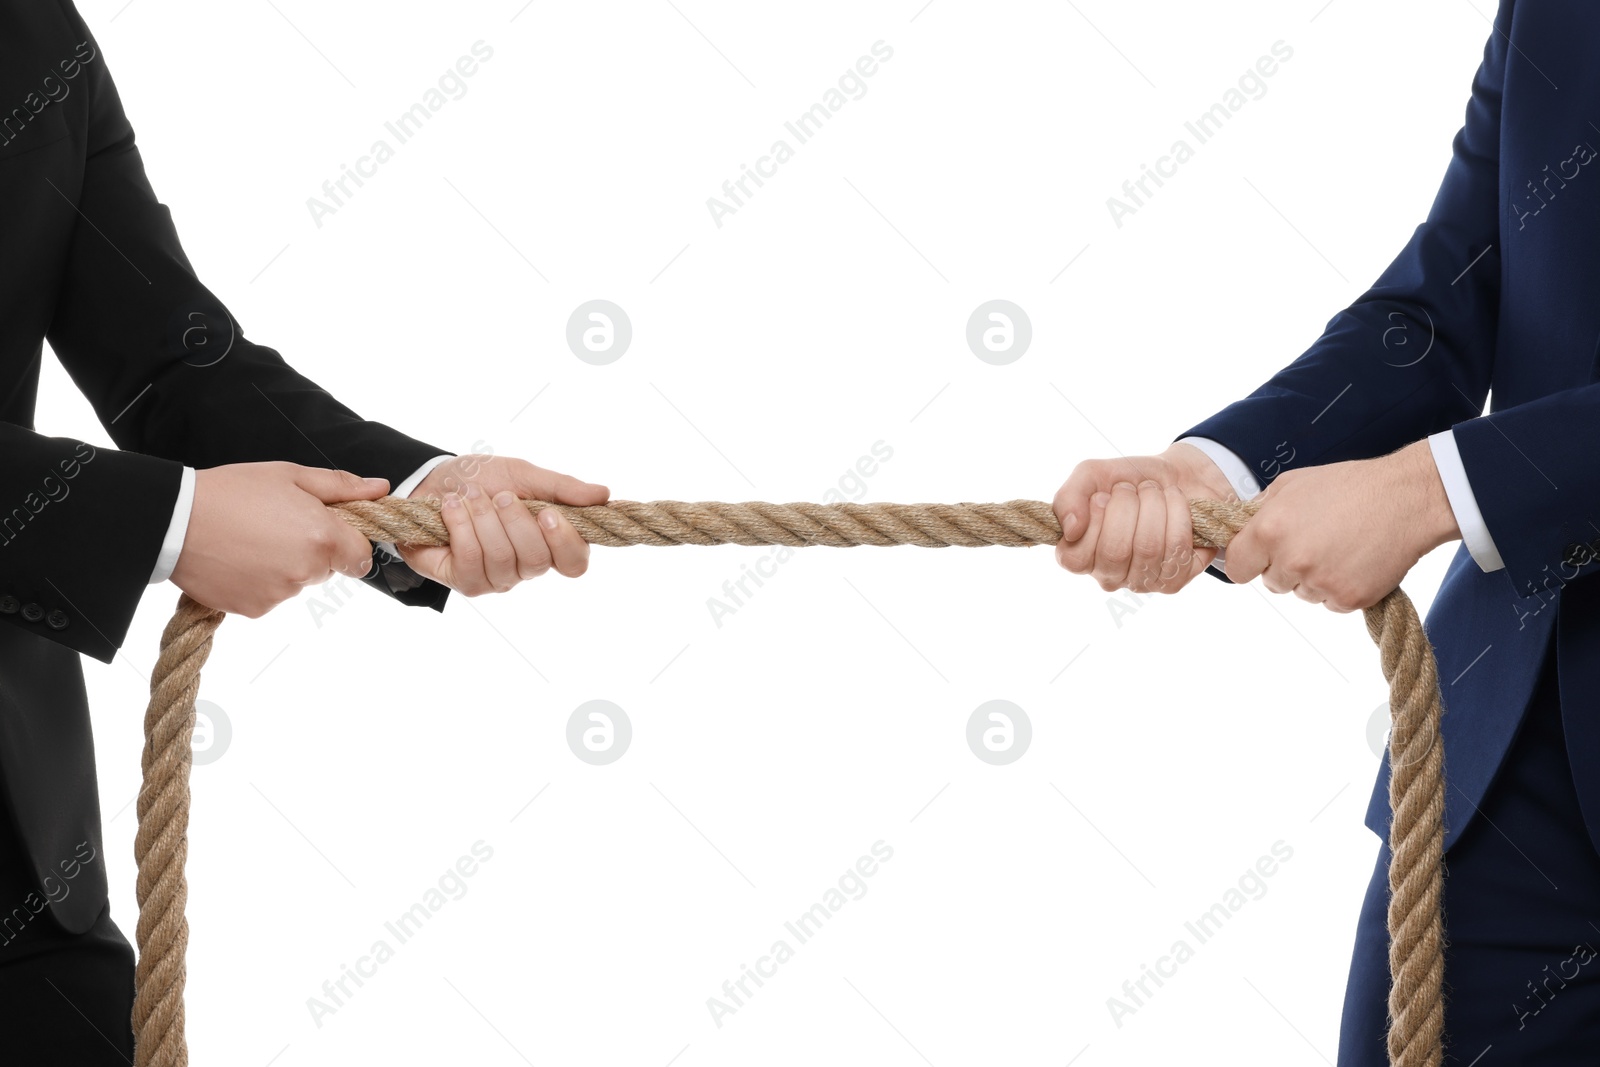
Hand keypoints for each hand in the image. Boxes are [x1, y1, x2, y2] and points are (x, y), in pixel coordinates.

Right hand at [172, 463, 391, 616]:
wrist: (173, 521)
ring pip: (298, 583)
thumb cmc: (232, 491)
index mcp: (323, 537)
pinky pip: (270, 598)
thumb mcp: (289, 475)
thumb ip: (340, 486)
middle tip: (277, 526)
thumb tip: (380, 489)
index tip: (326, 529)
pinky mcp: (255, 609)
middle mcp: (307, 571)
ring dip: (285, 566)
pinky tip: (238, 560)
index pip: (362, 556)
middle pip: (328, 569)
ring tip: (251, 540)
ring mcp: (281, 594)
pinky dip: (260, 583)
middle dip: (313, 551)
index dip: (347, 542)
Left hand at [398, 454, 608, 595]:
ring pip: (502, 558)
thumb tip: (604, 494)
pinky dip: (460, 526)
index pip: (575, 562)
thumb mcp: (523, 474)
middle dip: (515, 521)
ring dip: (483, 519)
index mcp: (549, 542)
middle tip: (501, 496)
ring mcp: (498, 578)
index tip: (547, 512)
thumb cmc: (483, 480)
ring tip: (469, 496)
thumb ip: (562, 487)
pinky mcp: (467, 582)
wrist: (430, 483)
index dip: (565, 542)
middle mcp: (527, 566)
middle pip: (538, 559)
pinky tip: (451, 508)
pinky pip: (471, 559)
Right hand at [1053, 442, 1236, 593]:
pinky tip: (1174, 503)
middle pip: (1114, 552)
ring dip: (1154, 505)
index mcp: (1079, 555)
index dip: (1093, 521)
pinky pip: (1177, 548)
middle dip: (1127, 506)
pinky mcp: (1174, 580)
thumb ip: (1068, 497)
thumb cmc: (1127, 480)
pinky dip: (1178, 513)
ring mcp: (1141, 582)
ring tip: (1154, 492)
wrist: (1176, 475)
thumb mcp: (1090, 476)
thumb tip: (1071, 530)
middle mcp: (1108, 575)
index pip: (1075, 558)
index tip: (1104, 496)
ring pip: (1148, 548)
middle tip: (1131, 489)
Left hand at [1222, 439, 1459, 611]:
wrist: (1407, 499)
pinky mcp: (1348, 599)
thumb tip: (1242, 528)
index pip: (1236, 567)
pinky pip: (1330, 604)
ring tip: (1339, 548)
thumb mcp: (1294, 483)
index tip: (1259, 558)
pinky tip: (1355, 561)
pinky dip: (1340, 588)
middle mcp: (1291, 560)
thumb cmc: (1351, 486)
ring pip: (1302, 594)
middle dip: (1285, 568)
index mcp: (1269, 530)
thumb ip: (1261, 509)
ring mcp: (1320, 583)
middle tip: (1313, 543)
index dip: (1248, 561)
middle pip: (1271, 583)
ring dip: (1313, 579)